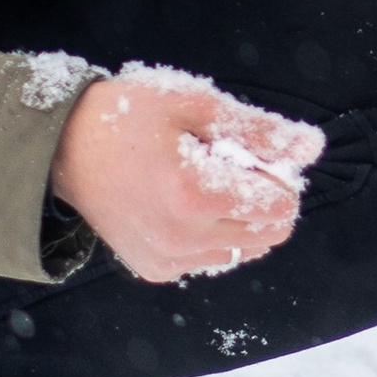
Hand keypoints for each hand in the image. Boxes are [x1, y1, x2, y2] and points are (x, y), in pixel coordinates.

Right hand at [51, 66, 323, 282]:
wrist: (65, 149)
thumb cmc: (132, 115)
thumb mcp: (199, 107)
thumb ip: (260, 131)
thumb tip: (312, 148)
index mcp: (198, 197)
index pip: (281, 206)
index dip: (277, 173)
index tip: (246, 150)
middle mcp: (185, 240)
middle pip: (269, 234)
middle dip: (262, 196)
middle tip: (225, 163)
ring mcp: (168, 261)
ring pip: (242, 250)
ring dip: (239, 217)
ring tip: (200, 180)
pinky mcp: (155, 270)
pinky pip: (209, 258)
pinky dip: (212, 232)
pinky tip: (183, 201)